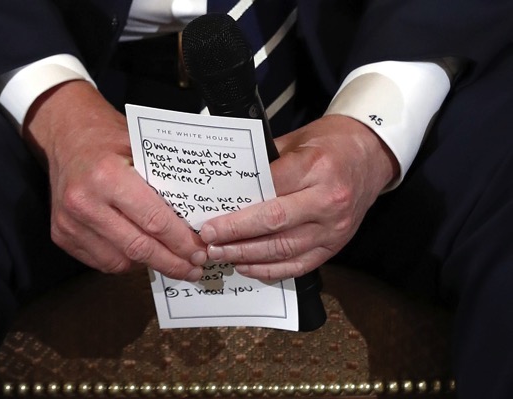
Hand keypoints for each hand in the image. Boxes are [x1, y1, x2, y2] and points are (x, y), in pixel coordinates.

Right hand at [24, 81, 205, 279]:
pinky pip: (101, 261)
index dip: (181, 242)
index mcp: (107, 175)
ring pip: (120, 261)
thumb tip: (198, 219)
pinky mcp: (61, 235)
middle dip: (171, 262)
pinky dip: (125, 261)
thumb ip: (165, 182)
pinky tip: (141, 253)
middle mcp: (85, 202)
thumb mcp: (141, 148)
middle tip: (193, 268)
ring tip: (170, 260)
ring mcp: (70, 222)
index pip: (154, 220)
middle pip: (138, 247)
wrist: (66, 135)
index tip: (199, 251)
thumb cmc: (108, 139)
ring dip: (149, 264)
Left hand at [199, 115, 397, 279]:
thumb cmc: (331, 144)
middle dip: (236, 234)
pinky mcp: (335, 245)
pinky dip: (270, 270)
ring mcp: (334, 227)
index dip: (236, 210)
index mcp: (316, 167)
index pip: (268, 191)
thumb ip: (265, 164)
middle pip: (273, 223)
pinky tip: (247, 266)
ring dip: (247, 255)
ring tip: (221, 254)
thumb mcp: (296, 141)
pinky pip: (299, 264)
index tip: (211, 218)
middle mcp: (328, 200)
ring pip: (284, 248)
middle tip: (209, 240)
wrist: (372, 156)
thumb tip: (228, 187)